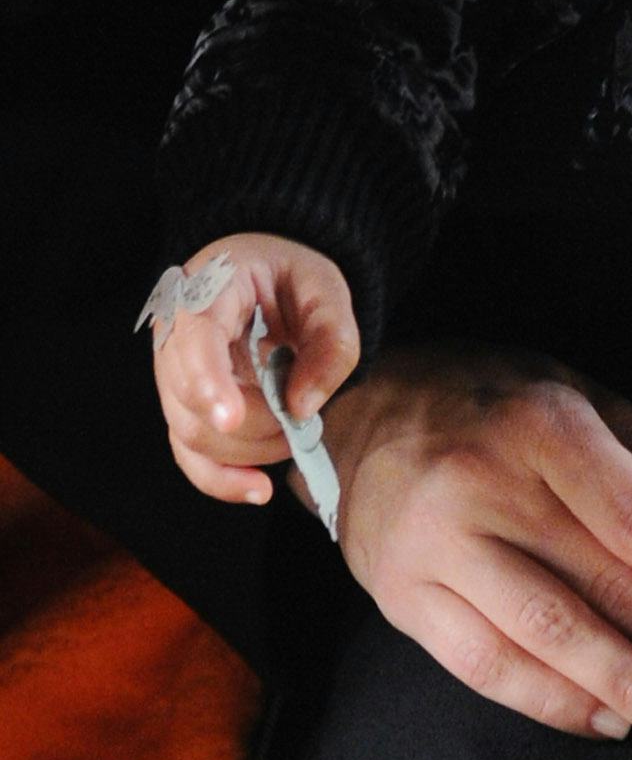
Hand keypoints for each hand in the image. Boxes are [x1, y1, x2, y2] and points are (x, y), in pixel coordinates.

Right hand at [150, 232, 360, 506]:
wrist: (264, 269)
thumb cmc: (292, 274)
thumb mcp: (327, 288)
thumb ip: (331, 340)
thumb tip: (302, 408)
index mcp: (206, 290)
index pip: (192, 342)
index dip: (206, 383)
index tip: (231, 417)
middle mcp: (174, 337)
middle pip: (191, 403)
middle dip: (254, 423)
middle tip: (305, 416)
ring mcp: (174, 377)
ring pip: (192, 436)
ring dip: (250, 451)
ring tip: (296, 431)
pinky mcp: (185, 409)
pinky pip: (191, 457)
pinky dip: (223, 480)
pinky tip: (258, 490)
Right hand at [318, 344, 631, 749]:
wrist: (361, 409)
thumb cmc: (493, 402)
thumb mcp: (576, 398)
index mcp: (544, 426)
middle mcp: (486, 486)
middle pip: (606, 584)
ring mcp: (437, 549)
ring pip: (549, 638)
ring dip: (630, 690)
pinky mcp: (403, 600)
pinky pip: (487, 668)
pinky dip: (554, 703)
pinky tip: (609, 722)